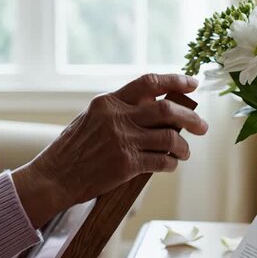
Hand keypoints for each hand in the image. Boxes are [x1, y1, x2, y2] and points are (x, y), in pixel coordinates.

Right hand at [12, 74, 207, 227]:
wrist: (54, 177)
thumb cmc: (71, 151)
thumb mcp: (91, 120)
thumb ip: (118, 111)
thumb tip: (154, 106)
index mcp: (108, 102)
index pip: (148, 82)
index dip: (174, 80)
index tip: (192, 83)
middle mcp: (117, 117)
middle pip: (166, 109)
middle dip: (190, 117)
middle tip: (202, 126)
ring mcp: (122, 140)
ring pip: (169, 137)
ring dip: (183, 146)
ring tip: (185, 152)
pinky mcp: (126, 164)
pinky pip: (161, 161)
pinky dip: (171, 163)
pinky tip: (172, 165)